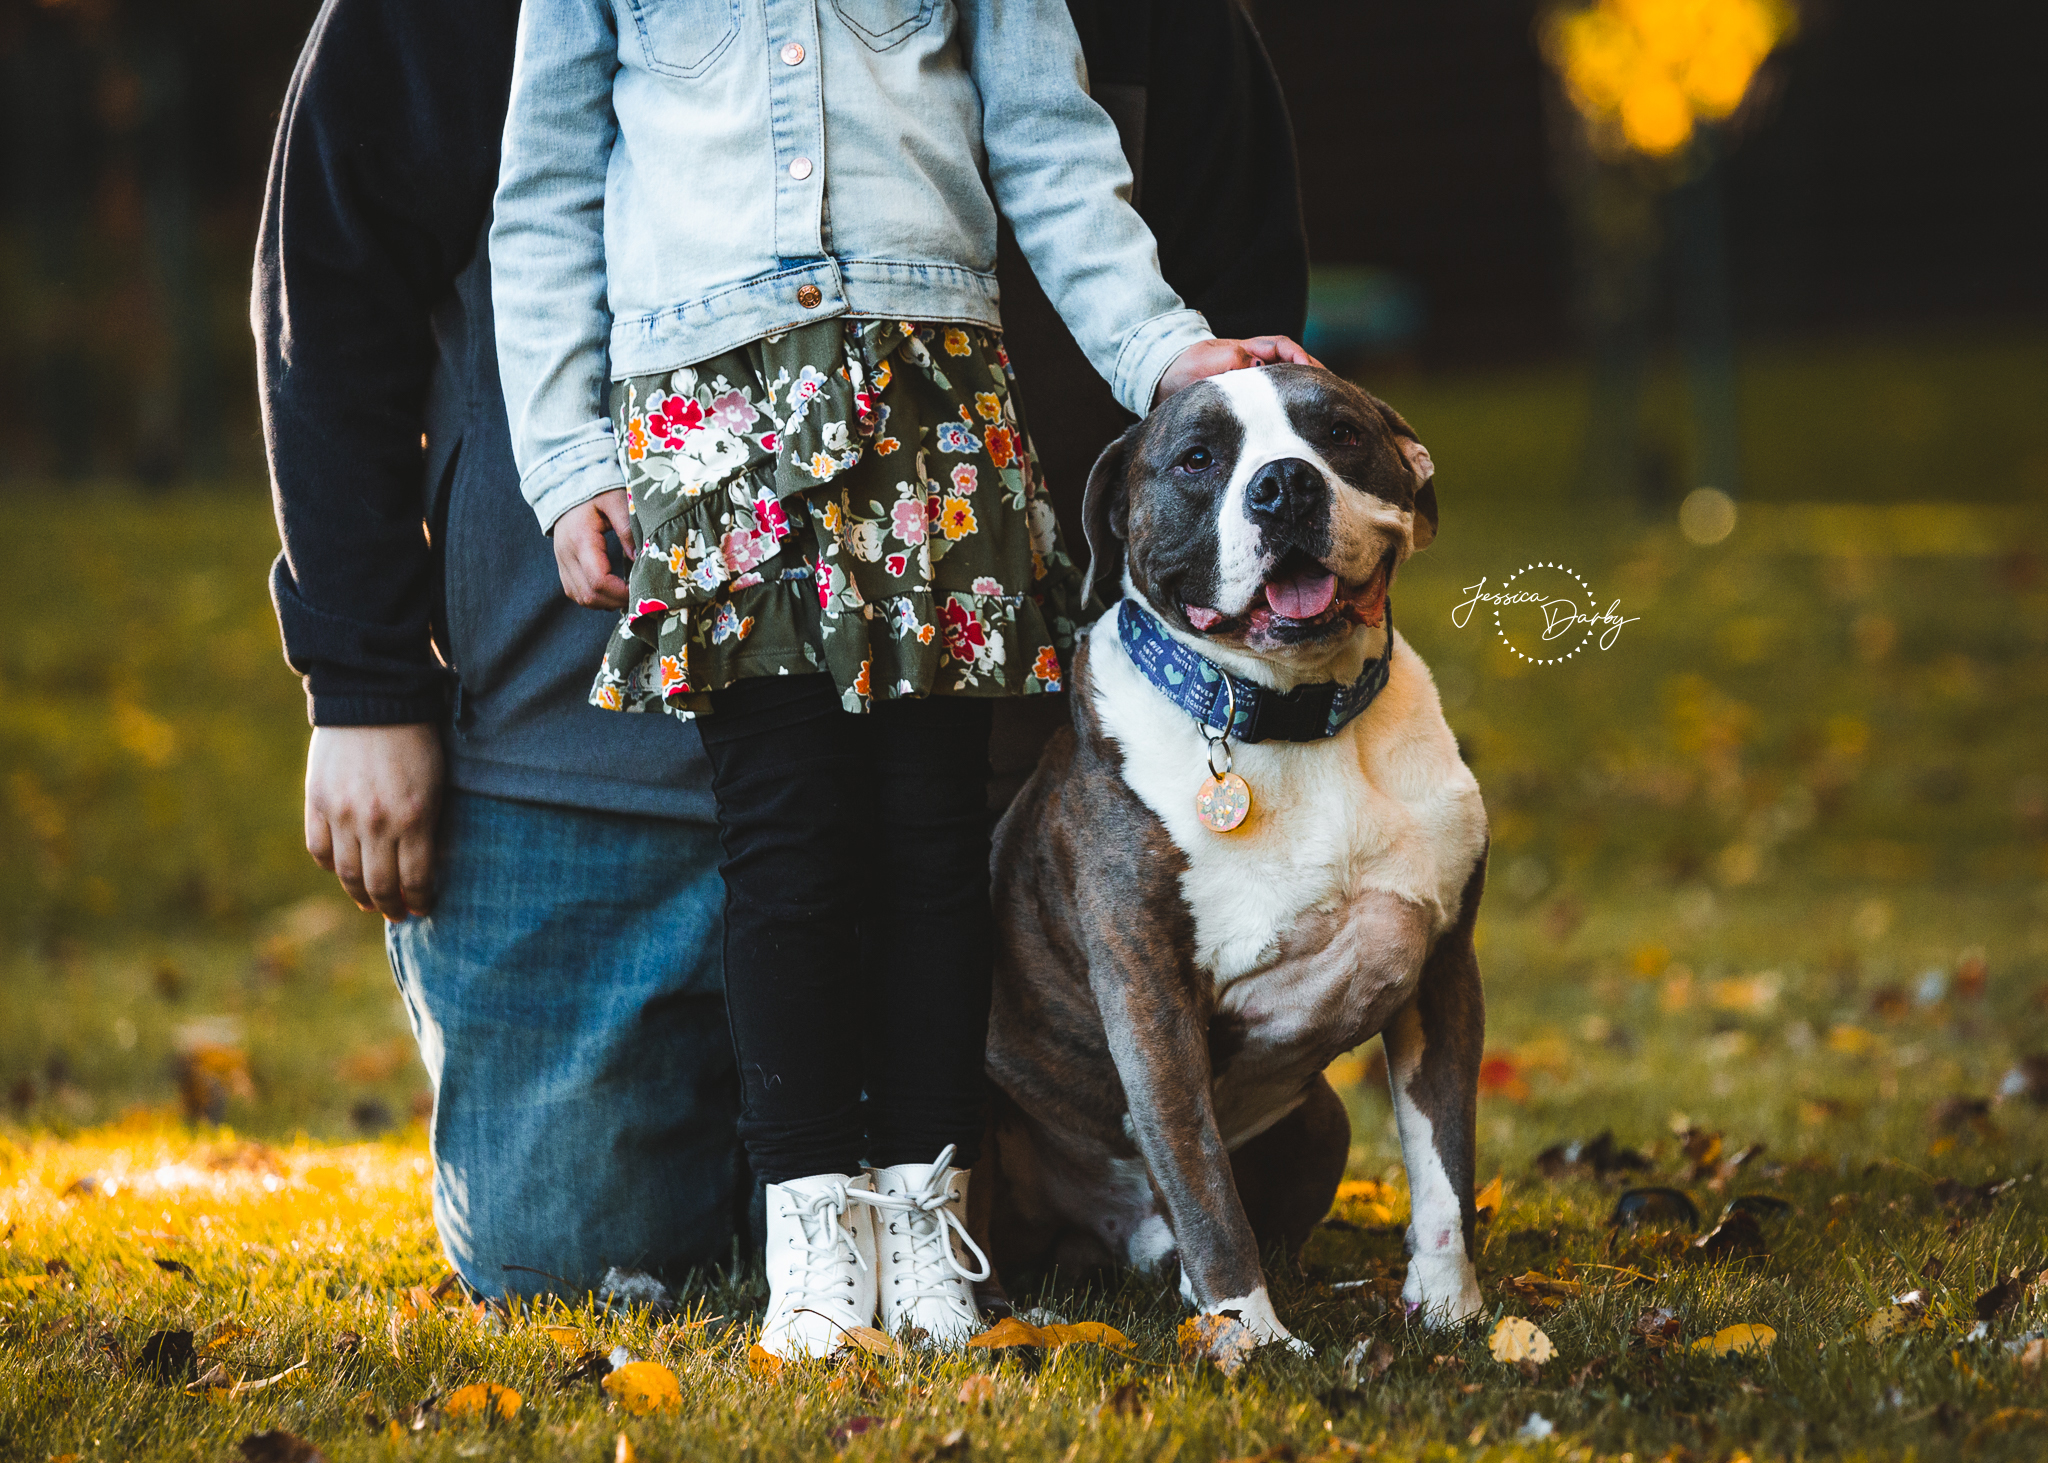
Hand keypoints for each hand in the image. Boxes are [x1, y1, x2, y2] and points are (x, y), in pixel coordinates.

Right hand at [304, 724, 444, 919]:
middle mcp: (376, 822)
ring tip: (369, 902)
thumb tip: (422, 866)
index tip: (422, 908)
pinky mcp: (317, 801)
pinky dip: (330, 865)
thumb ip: (427, 825)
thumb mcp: (436, 784)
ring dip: (359, 893)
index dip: (419, 900)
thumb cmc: (417, 739)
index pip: (415, 879)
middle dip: (390, 907)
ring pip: (346, 873)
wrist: (373, 698)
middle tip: (397, 915)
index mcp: (414, 817)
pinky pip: (319, 848)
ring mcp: (342, 813)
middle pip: (379, 885)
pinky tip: (342, 870)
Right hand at [553, 487, 635, 609]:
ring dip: (606, 602)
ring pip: (581, 598)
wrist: (566, 486)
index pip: (599, 580)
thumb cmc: (595, 491)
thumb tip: (638, 558)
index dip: (621, 592)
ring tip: (628, 594)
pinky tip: (612, 591)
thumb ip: (627, 529)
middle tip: (640, 595)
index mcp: (581, 540)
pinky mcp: (562, 566)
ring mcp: (562, 563)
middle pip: (589, 595)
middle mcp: (567, 556)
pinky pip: (575, 593)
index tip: (642, 589)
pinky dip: (595, 598)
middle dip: (617, 601)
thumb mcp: (616, 501)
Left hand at [1154, 336, 1325, 406]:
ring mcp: (1255, 380)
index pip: (1284, 347)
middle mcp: (1257, 363)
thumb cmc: (1187, 366)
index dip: (1301, 357)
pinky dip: (1288, 407)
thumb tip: (1259, 367)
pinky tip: (1297, 421)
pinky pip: (1275, 401)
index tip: (1311, 371)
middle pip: (1294, 365)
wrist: (1165, 379)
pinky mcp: (1249, 398)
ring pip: (1287, 384)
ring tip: (1321, 407)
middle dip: (1312, 376)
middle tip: (1330, 391)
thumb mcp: (1209, 361)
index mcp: (1250, 349)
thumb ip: (1234, 361)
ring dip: (1303, 392)